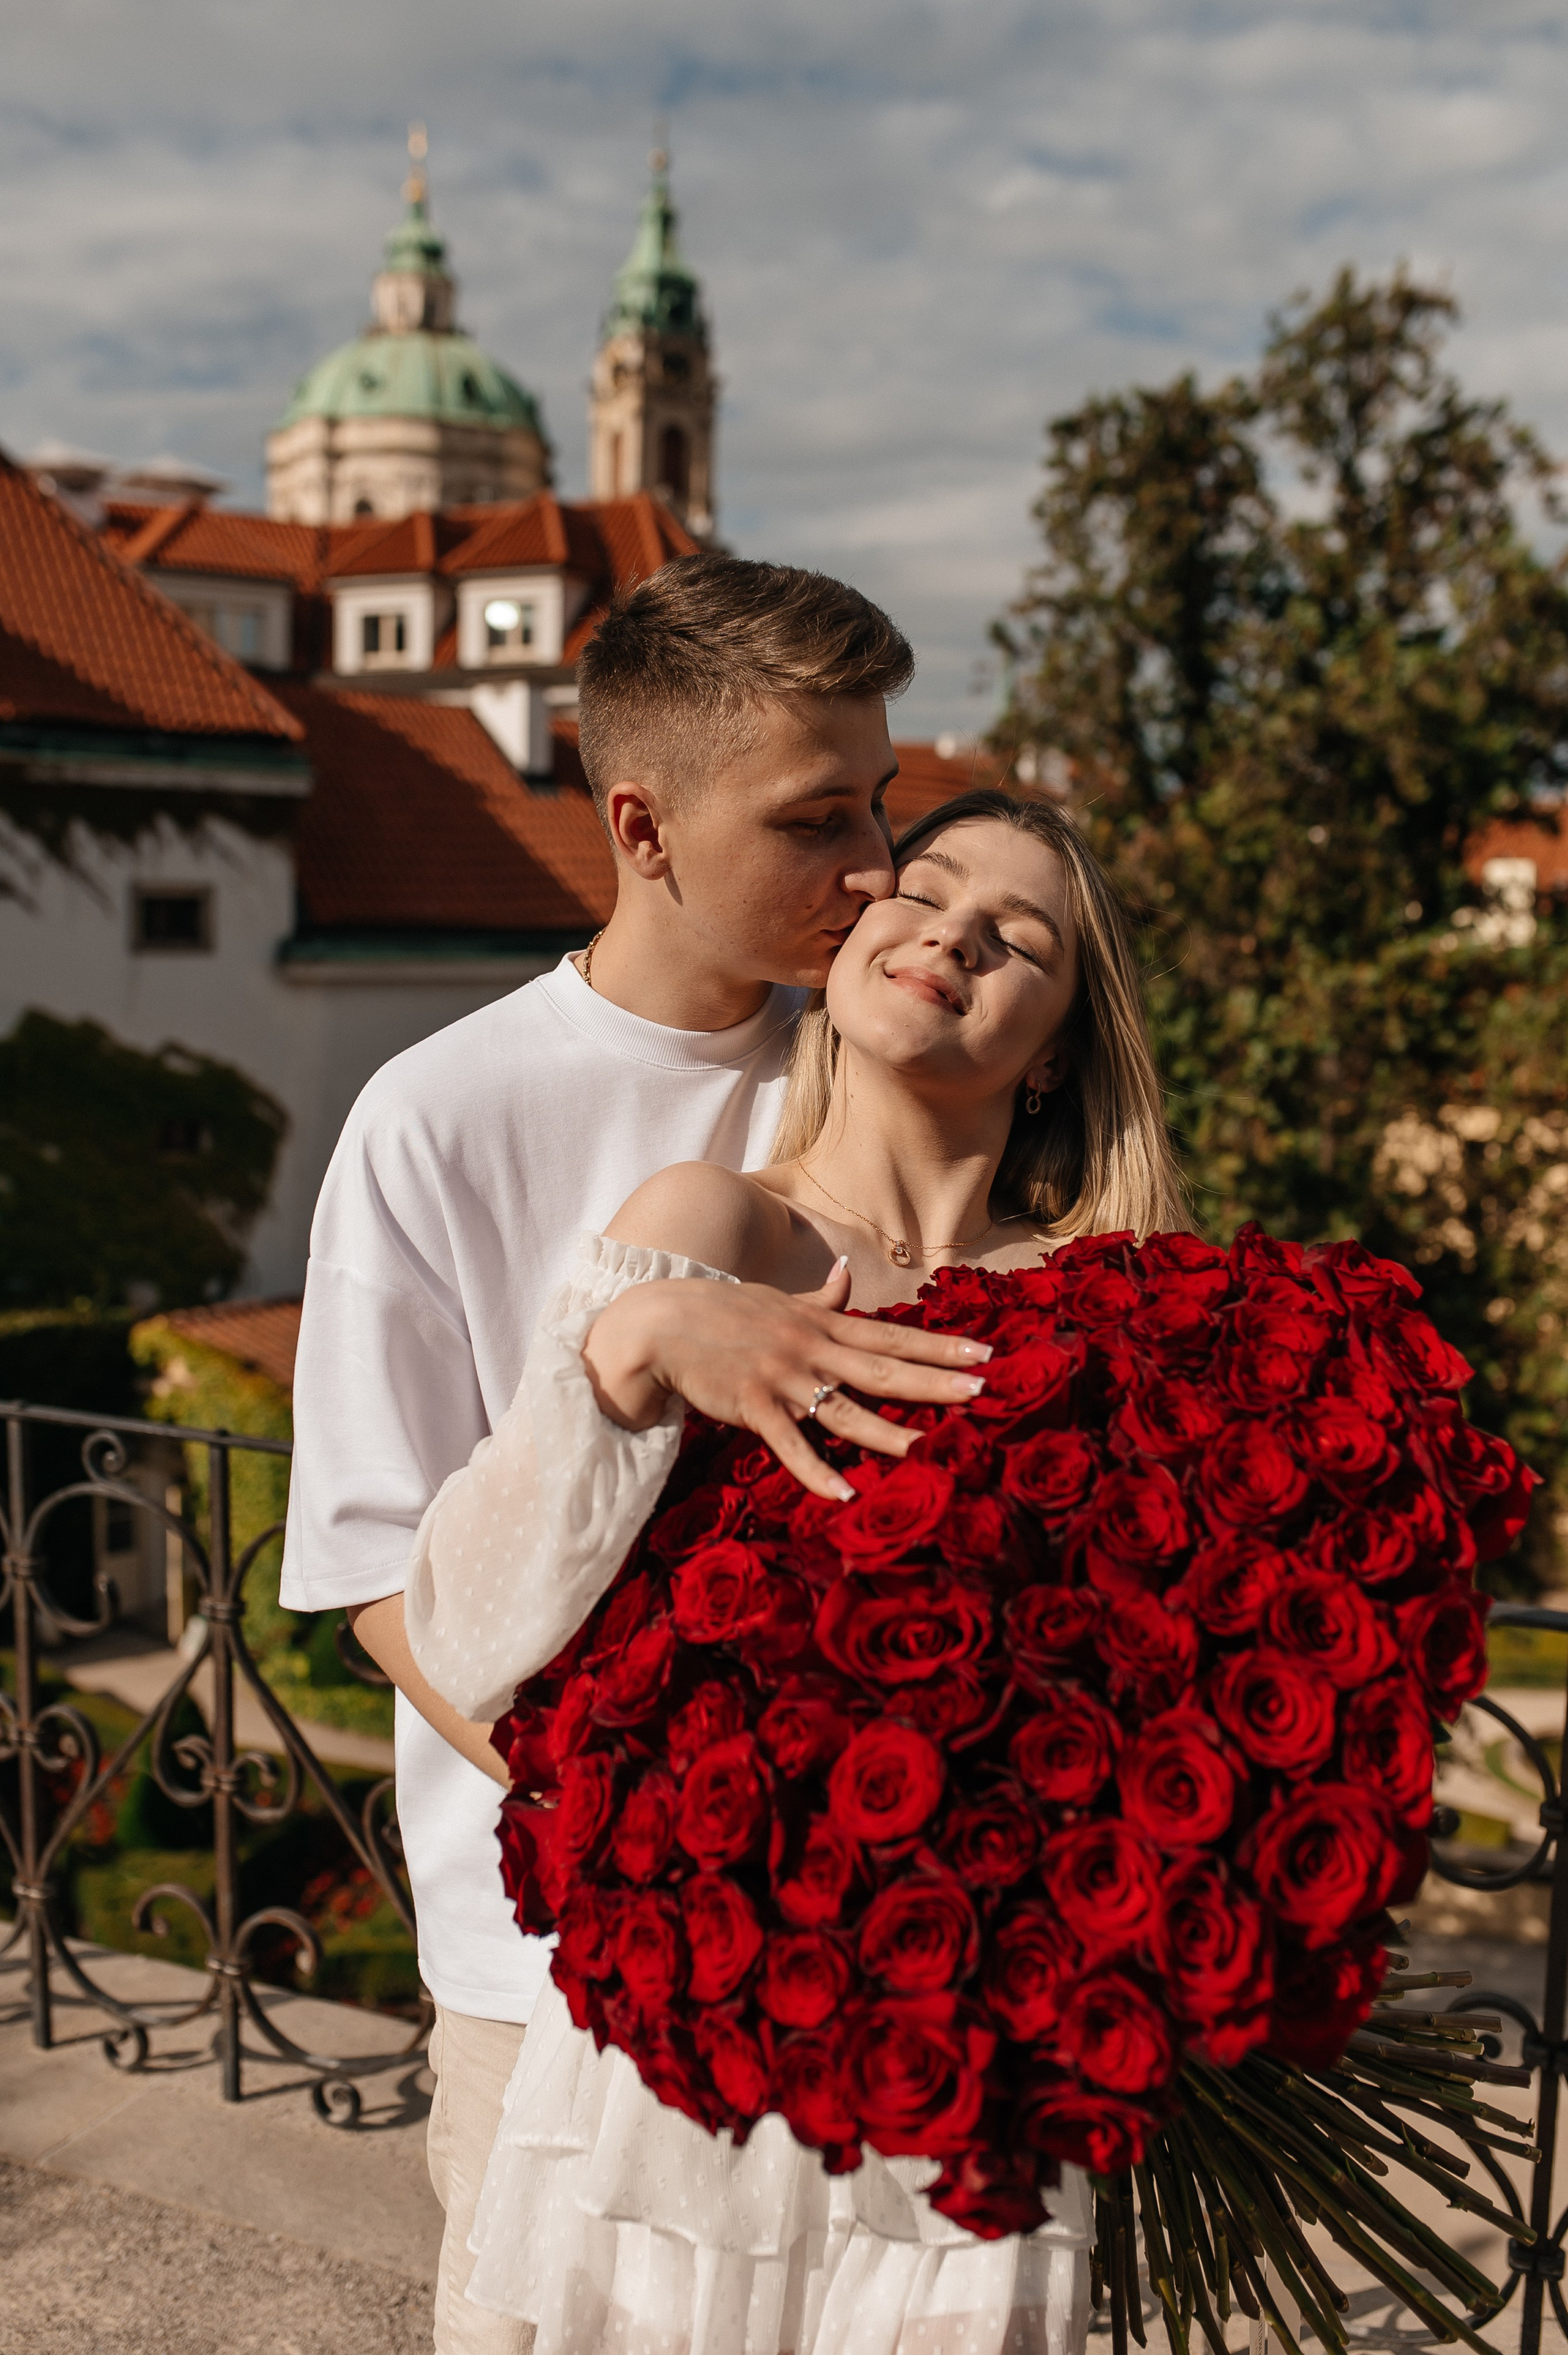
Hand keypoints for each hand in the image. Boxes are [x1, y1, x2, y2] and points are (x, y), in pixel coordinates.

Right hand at [580, 1263, 990, 1501]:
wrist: (662, 1323)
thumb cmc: (722, 1311)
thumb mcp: (779, 1300)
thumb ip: (822, 1297)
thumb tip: (848, 1274)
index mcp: (822, 1324)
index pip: (892, 1335)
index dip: (939, 1344)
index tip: (984, 1351)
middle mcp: (810, 1348)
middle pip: (883, 1368)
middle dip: (934, 1381)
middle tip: (982, 1391)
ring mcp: (782, 1377)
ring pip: (843, 1409)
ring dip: (886, 1429)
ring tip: (926, 1447)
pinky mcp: (752, 1405)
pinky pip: (789, 1445)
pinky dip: (815, 1471)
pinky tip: (843, 1492)